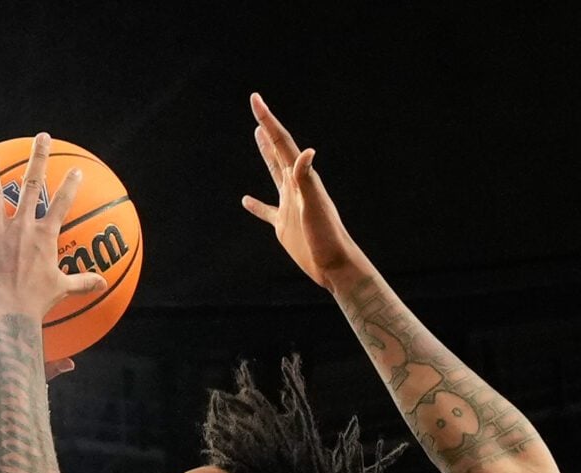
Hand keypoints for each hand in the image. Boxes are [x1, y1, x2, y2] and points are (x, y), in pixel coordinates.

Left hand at [0, 135, 108, 324]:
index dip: (69, 186)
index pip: (61, 205)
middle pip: (31, 185)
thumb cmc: (37, 303)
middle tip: (43, 137)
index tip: (76, 170)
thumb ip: (82, 282)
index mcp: (44, 236)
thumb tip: (103, 284)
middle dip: (38, 159)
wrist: (11, 315)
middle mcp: (22, 228)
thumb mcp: (63, 289)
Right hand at [242, 93, 367, 288]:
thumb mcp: (315, 206)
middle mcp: (295, 186)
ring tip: (258, 135)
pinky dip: (256, 205)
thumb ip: (307, 180)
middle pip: (277, 151)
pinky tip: (245, 201)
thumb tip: (306, 151)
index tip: (255, 100)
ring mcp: (288, 205)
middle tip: (258, 108)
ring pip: (273, 172)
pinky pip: (266, 211)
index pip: (281, 143)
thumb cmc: (327, 236)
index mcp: (301, 178)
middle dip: (267, 128)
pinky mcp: (284, 225)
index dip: (268, 120)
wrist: (335, 264)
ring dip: (265, 153)